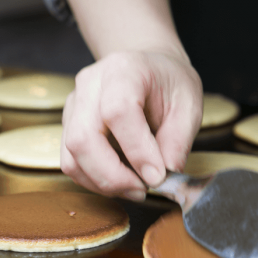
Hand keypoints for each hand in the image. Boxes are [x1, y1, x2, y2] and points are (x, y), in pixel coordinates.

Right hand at [61, 49, 202, 200]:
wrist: (148, 67)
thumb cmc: (168, 82)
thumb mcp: (189, 105)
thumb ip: (178, 140)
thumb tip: (164, 176)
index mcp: (123, 71)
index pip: (117, 112)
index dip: (136, 150)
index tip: (156, 175)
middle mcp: (90, 85)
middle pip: (83, 138)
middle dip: (113, 176)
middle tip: (142, 189)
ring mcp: (74, 105)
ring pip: (72, 156)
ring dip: (102, 182)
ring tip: (133, 188)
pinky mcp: (68, 125)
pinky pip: (71, 162)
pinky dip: (93, 180)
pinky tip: (118, 181)